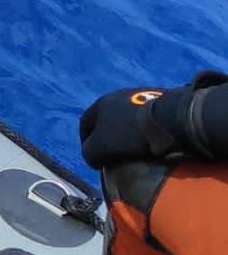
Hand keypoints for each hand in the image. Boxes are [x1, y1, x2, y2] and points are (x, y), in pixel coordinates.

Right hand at [79, 73, 227, 167]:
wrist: (169, 120)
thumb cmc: (129, 134)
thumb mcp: (100, 149)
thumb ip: (89, 152)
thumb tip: (92, 155)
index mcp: (101, 103)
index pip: (85, 125)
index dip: (85, 143)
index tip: (94, 159)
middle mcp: (118, 95)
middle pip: (107, 120)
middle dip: (109, 138)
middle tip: (114, 156)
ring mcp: (142, 96)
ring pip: (128, 119)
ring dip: (128, 134)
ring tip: (135, 150)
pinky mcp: (161, 101)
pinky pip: (147, 120)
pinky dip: (145, 131)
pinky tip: (151, 142)